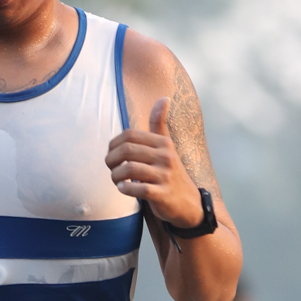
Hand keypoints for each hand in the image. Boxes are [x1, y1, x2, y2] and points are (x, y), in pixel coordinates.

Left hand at [105, 97, 203, 227]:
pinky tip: (123, 189)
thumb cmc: (170, 172)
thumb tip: (164, 97)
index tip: (112, 154)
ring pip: (129, 169)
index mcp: (163, 143)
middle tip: (111, 168)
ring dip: (116, 176)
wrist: (189, 203)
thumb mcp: (167, 147)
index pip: (129, 135)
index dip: (114, 144)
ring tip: (116, 180)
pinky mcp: (163, 194)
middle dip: (111, 160)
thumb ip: (160, 124)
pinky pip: (139, 189)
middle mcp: (165, 157)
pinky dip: (125, 189)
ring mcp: (165, 176)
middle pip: (127, 150)